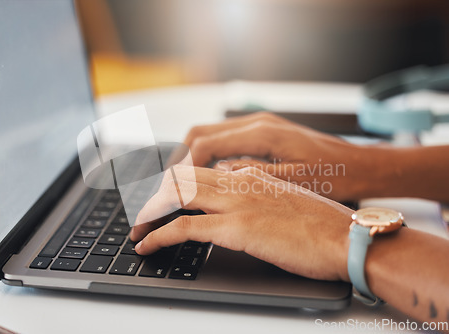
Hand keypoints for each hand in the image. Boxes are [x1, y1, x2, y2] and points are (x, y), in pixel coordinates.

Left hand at [131, 166, 352, 280]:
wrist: (347, 236)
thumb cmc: (324, 225)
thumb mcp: (287, 201)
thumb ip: (260, 196)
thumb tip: (241, 205)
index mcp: (251, 174)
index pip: (200, 171)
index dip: (173, 184)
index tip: (159, 197)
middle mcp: (239, 181)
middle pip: (181, 179)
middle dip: (154, 196)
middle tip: (140, 214)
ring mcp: (236, 202)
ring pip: (176, 196)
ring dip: (149, 215)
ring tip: (135, 231)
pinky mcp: (235, 227)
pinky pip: (184, 227)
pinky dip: (159, 236)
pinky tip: (147, 247)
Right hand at [183, 112, 378, 201]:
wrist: (364, 167)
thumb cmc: (336, 177)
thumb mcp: (293, 182)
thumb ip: (251, 176)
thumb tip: (216, 175)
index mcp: (262, 134)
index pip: (205, 144)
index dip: (183, 167)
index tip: (169, 189)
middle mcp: (257, 124)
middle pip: (200, 134)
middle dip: (180, 159)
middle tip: (167, 186)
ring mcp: (261, 127)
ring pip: (211, 135)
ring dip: (193, 156)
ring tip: (181, 184)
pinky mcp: (266, 135)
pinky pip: (226, 141)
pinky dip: (209, 156)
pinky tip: (208, 175)